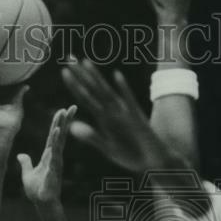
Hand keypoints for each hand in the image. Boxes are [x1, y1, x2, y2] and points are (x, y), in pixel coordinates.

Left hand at [17, 105, 76, 204]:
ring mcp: (56, 162)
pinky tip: (56, 133)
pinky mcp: (54, 169)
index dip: (58, 123)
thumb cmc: (37, 191)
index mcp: (49, 156)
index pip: (54, 136)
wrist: (42, 203)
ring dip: (62, 127)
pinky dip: (55, 144)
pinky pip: (55, 154)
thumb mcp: (28, 174)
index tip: (62, 110)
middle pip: (61, 135)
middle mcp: (55, 157)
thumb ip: (26, 163)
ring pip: (59, 141)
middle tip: (71, 106)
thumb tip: (20, 155)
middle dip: (66, 121)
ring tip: (64, 114)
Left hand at [62, 58, 181, 171]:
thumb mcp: (108, 148)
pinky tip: (116, 76)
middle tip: (68, 58)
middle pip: (94, 90)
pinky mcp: (137, 119)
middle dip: (81, 75)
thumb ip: (91, 137)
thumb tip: (72, 127)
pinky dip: (123, 89)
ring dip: (96, 78)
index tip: (64, 71)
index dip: (76, 86)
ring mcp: (125, 114)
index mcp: (105, 118)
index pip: (87, 99)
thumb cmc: (133, 155)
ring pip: (107, 93)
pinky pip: (129, 102)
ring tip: (85, 62)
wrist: (155, 162)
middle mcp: (114, 112)